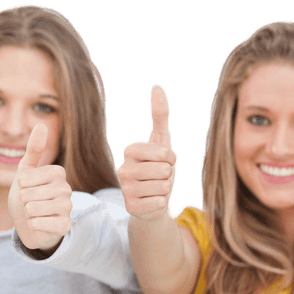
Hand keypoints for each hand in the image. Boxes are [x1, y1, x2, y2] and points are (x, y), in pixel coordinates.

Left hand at [8, 124, 71, 250]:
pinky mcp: (64, 226)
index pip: (27, 177)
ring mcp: (67, 208)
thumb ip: (34, 149)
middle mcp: (66, 188)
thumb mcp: (26, 171)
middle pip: (29, 194)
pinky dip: (32, 224)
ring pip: (33, 208)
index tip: (26, 187)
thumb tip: (41, 125)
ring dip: (27, 213)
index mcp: (57, 172)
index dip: (21, 184)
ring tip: (33, 212)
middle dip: (23, 200)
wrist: (28, 223)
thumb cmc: (27, 195)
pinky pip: (40, 223)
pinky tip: (36, 223)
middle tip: (30, 202)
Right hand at [120, 83, 178, 220]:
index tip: (165, 161)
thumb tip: (157, 85)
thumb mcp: (163, 140)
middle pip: (163, 170)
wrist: (154, 199)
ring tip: (157, 188)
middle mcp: (122, 169)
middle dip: (169, 175)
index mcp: (130, 151)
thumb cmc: (159, 167)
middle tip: (160, 177)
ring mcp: (125, 190)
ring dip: (166, 189)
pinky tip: (154, 201)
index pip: (162, 153)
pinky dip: (162, 203)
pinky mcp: (130, 208)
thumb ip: (160, 114)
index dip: (171, 158)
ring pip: (162, 187)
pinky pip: (158, 203)